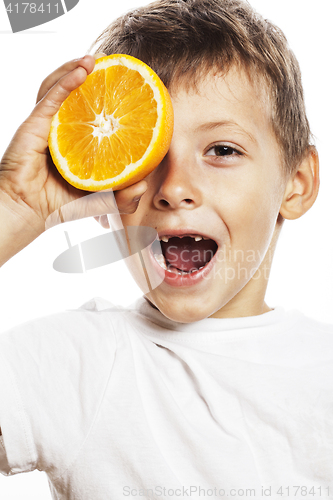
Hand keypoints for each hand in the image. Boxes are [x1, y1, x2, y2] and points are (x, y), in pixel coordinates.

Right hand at [0, 54, 146, 264]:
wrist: (28, 210)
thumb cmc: (59, 205)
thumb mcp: (99, 202)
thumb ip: (123, 198)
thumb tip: (144, 184)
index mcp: (76, 141)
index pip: (92, 113)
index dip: (106, 98)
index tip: (127, 88)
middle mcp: (62, 129)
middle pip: (75, 95)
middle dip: (91, 76)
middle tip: (112, 66)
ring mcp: (47, 125)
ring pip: (60, 88)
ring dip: (75, 68)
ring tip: (95, 60)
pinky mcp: (35, 125)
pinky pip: (51, 98)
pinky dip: (65, 82)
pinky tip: (81, 71)